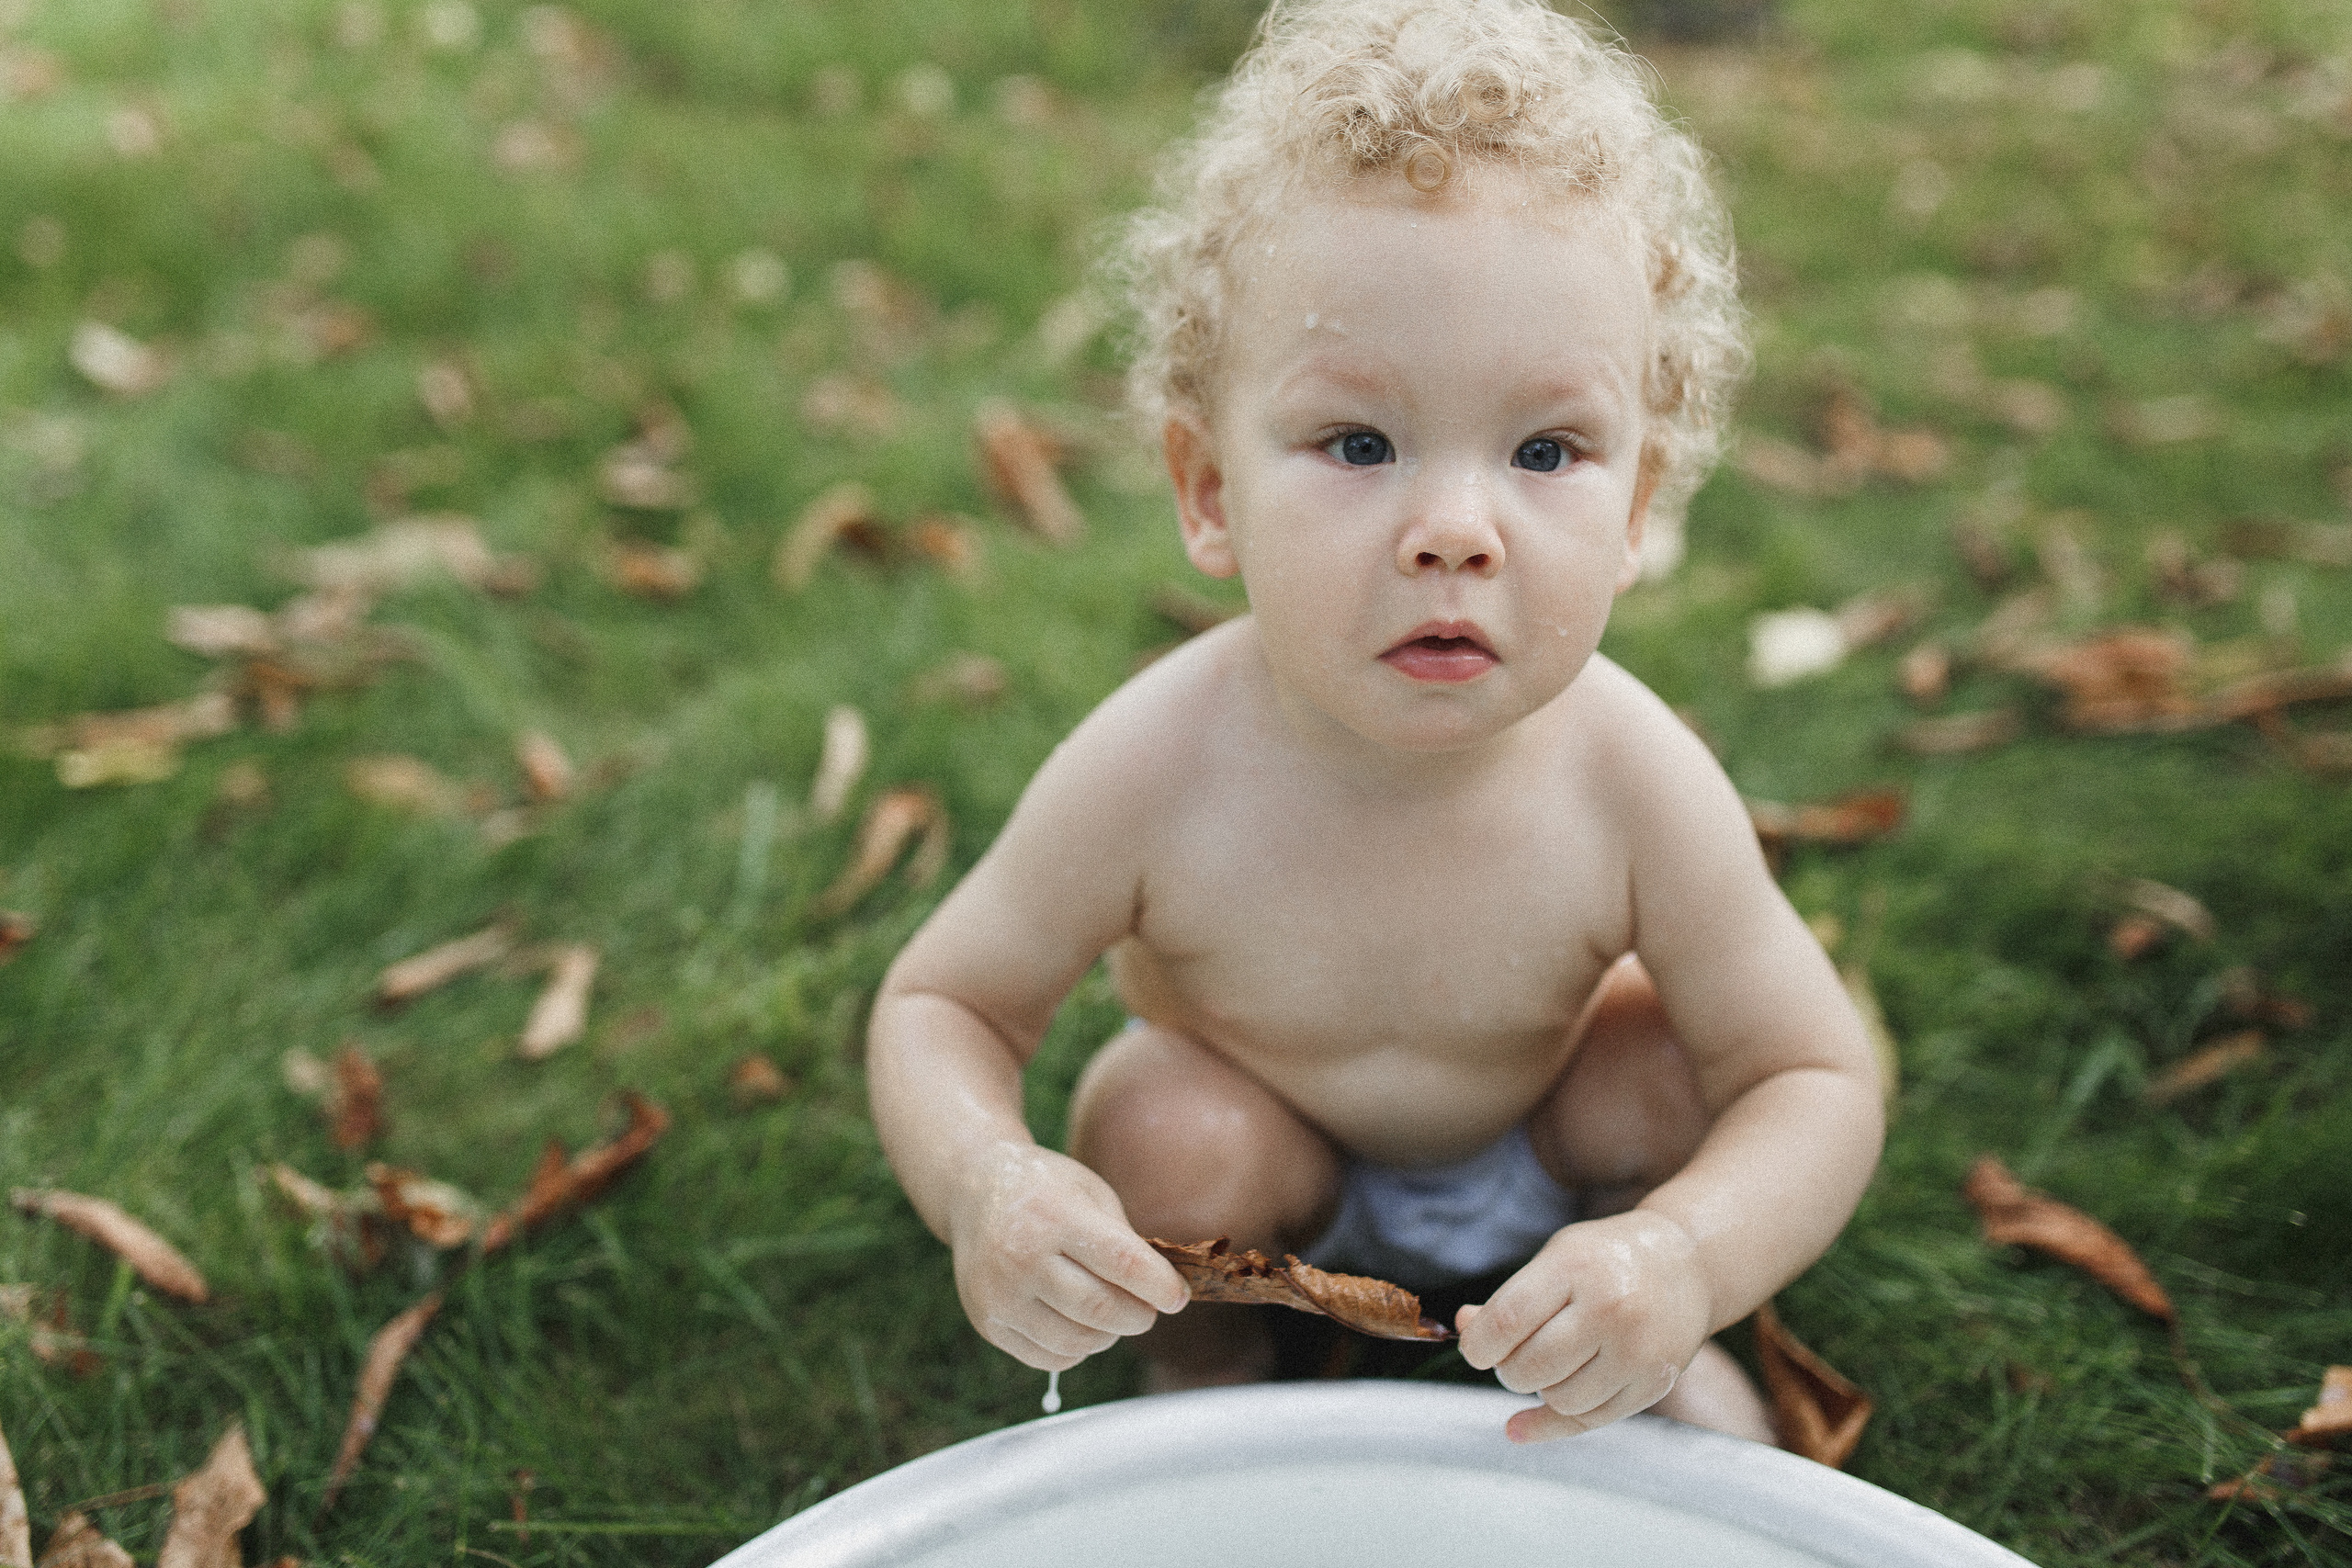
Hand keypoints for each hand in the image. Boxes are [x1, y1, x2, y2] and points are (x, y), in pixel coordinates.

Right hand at [946, 1142, 1189, 1371]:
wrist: (975, 1190)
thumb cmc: (1047, 1191)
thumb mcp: (1091, 1193)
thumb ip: (1125, 1241)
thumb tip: (1164, 1294)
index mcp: (1055, 1215)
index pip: (1122, 1262)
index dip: (1160, 1286)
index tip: (1178, 1297)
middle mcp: (1020, 1256)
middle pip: (1101, 1309)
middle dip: (1139, 1316)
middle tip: (1149, 1310)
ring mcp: (999, 1293)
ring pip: (1078, 1342)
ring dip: (1110, 1335)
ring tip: (1115, 1315)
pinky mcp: (987, 1322)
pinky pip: (1050, 1358)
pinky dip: (1078, 1349)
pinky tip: (1079, 1323)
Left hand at [1456, 1210, 1711, 1442]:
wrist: (1686, 1265)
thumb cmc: (1605, 1260)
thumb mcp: (1556, 1259)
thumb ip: (1510, 1299)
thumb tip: (1464, 1329)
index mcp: (1575, 1268)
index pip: (1506, 1322)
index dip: (1477, 1345)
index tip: (1475, 1349)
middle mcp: (1610, 1309)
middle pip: (1529, 1368)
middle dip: (1507, 1370)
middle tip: (1513, 1356)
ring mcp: (1637, 1349)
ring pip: (1559, 1400)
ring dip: (1539, 1391)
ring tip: (1547, 1365)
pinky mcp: (1655, 1382)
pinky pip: (1591, 1420)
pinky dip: (1555, 1420)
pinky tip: (1527, 1420)